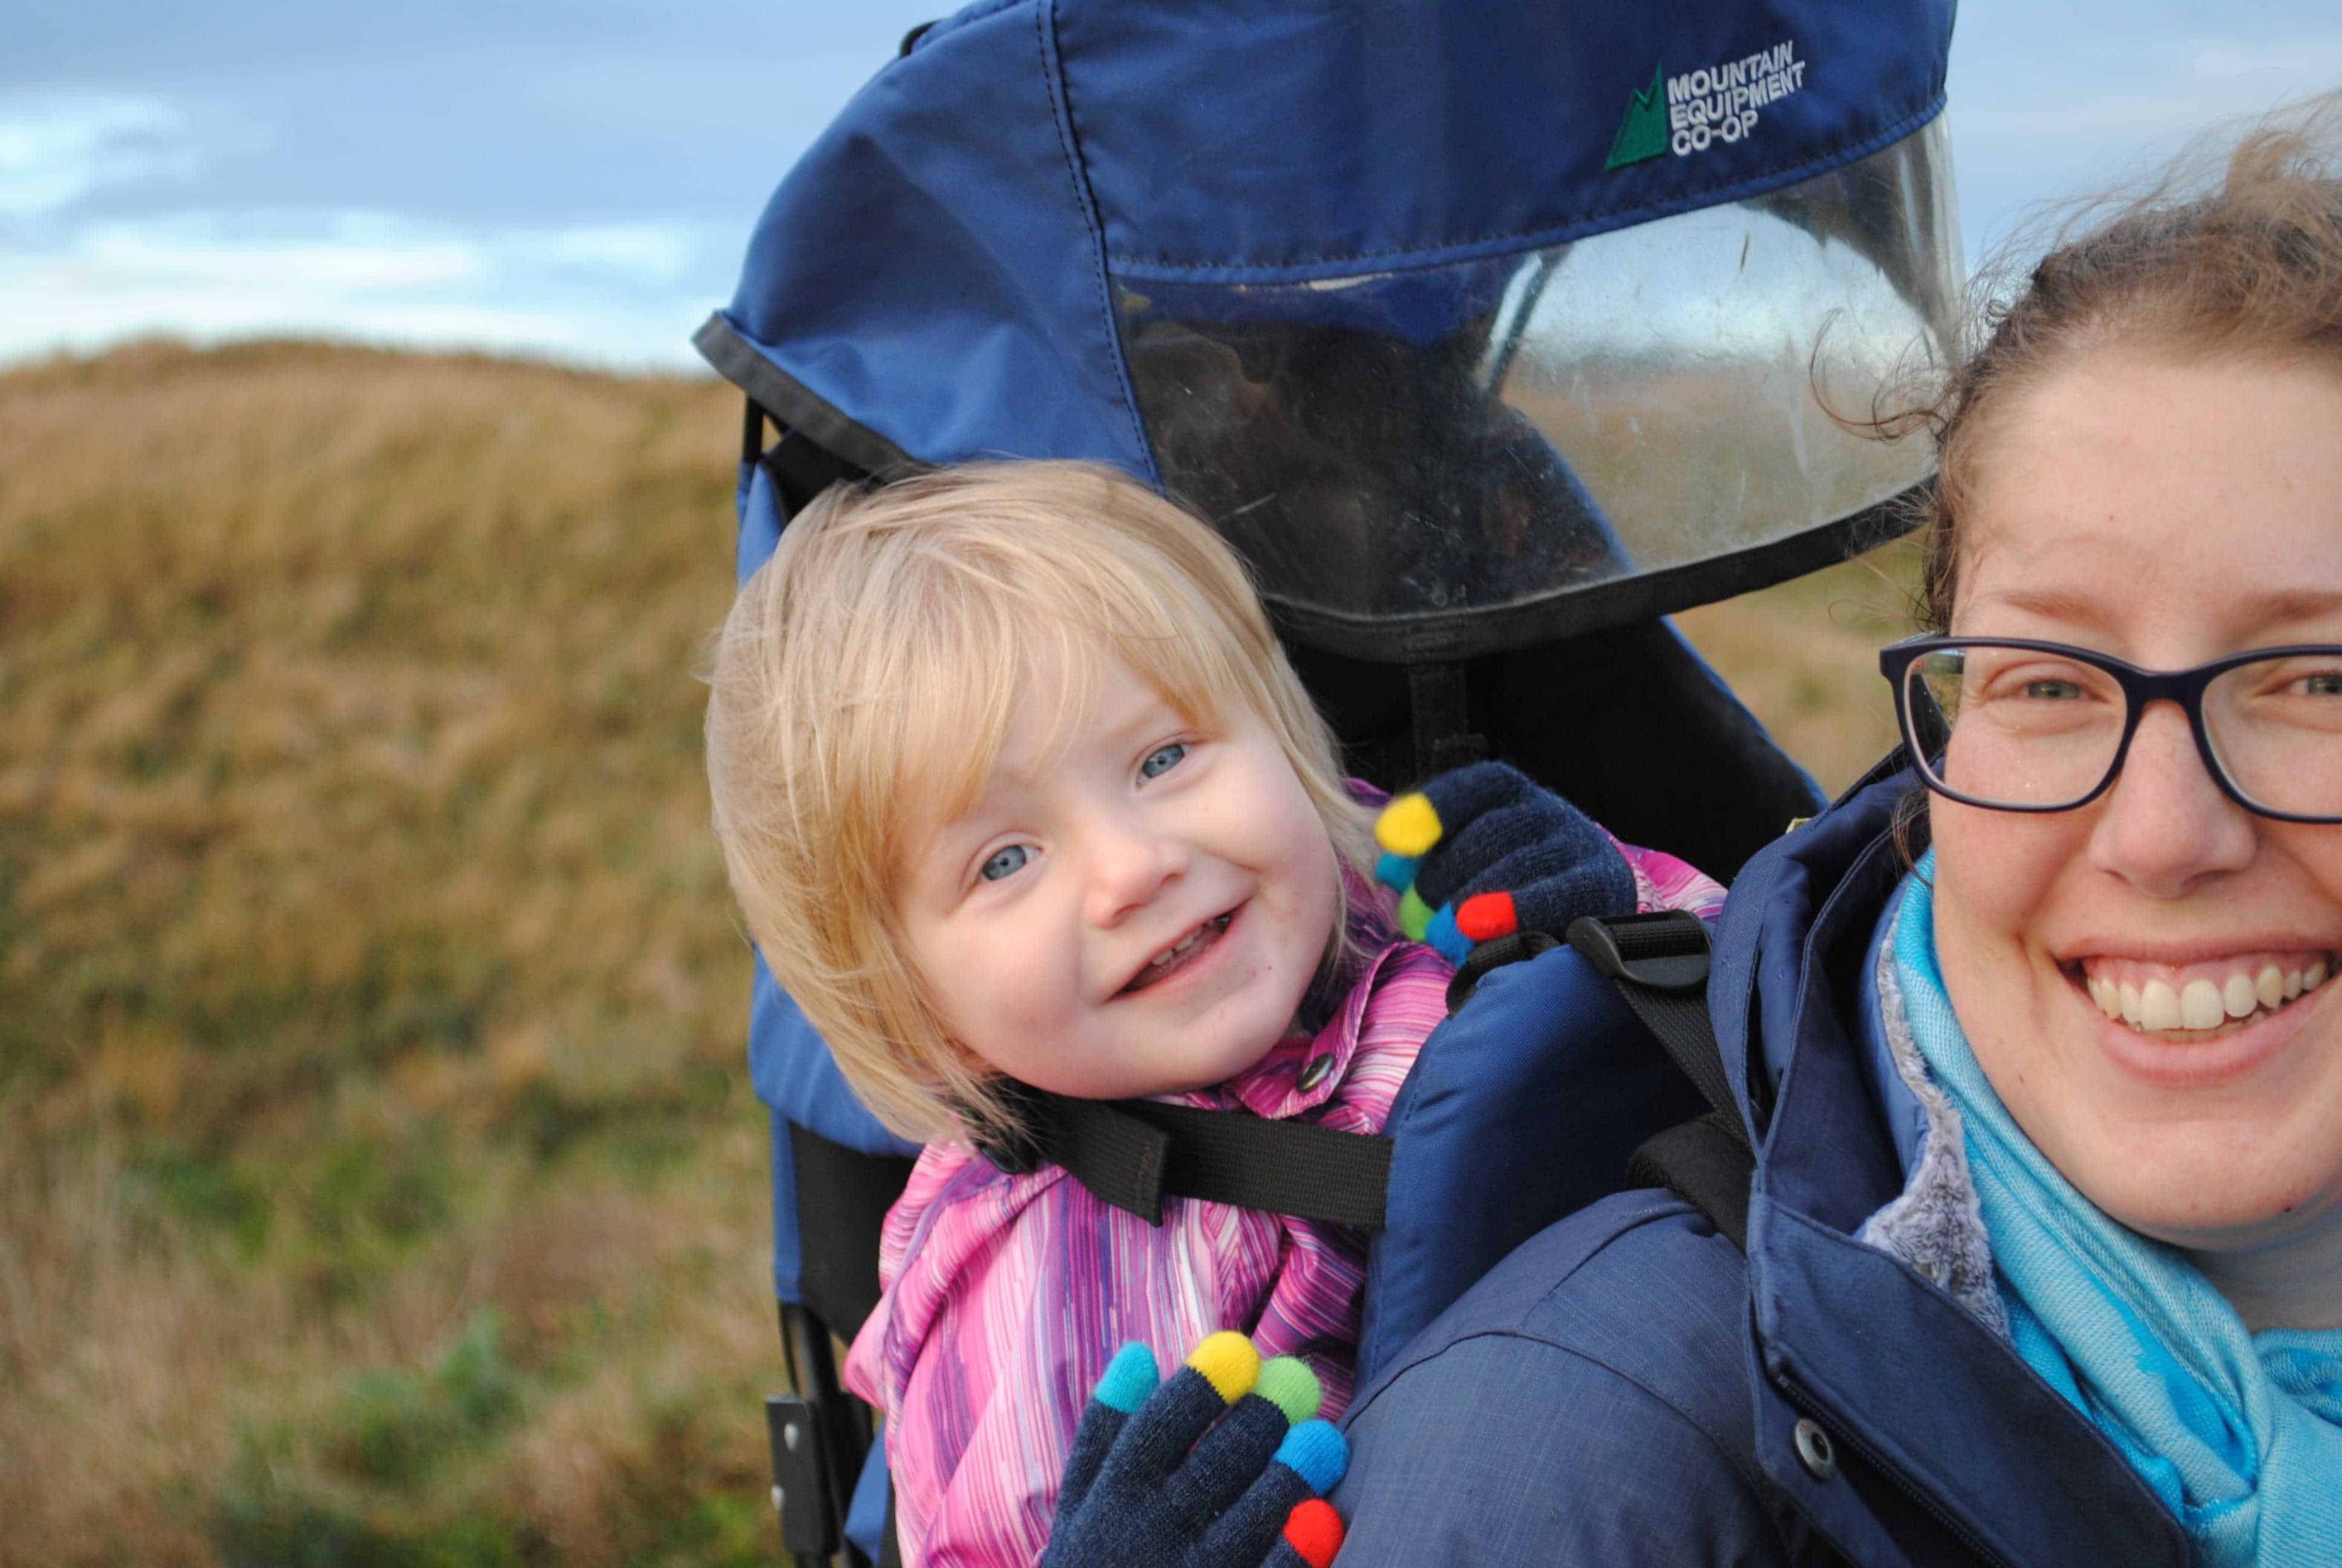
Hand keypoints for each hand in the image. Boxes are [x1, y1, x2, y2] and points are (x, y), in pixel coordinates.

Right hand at [1041, 1332, 1347, 1567]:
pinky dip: (1294, 1552)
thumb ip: (1104, 1431)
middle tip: (1297, 1382)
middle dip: (1258, 1421)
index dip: (1200, 1388)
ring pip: (1246, 1524)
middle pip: (1212, 1469)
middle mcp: (1148, 1538)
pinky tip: (1323, 1517)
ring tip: (1323, 1438)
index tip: (1239, 1349)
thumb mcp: (1079, 1506)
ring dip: (1287, 1478)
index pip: (1156, 1430)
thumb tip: (1140, 1352)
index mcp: (1113, 1499)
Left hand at [1375, 760, 1635, 963]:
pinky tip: (1476, 929)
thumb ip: (1428, 864)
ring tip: (1437, 931)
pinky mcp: (1601, 885)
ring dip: (1470, 898)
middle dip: (1443, 874)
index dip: (1434, 809)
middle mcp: (1548, 811)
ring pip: (1519, 861)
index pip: (1477, 787)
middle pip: (1491, 830)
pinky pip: (1555, 893)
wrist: (1590, 925)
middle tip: (1413, 913)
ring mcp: (1578, 844)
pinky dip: (1512, 910)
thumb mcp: (1465, 872)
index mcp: (1513, 796)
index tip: (1392, 839)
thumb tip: (1388, 868)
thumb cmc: (1510, 896)